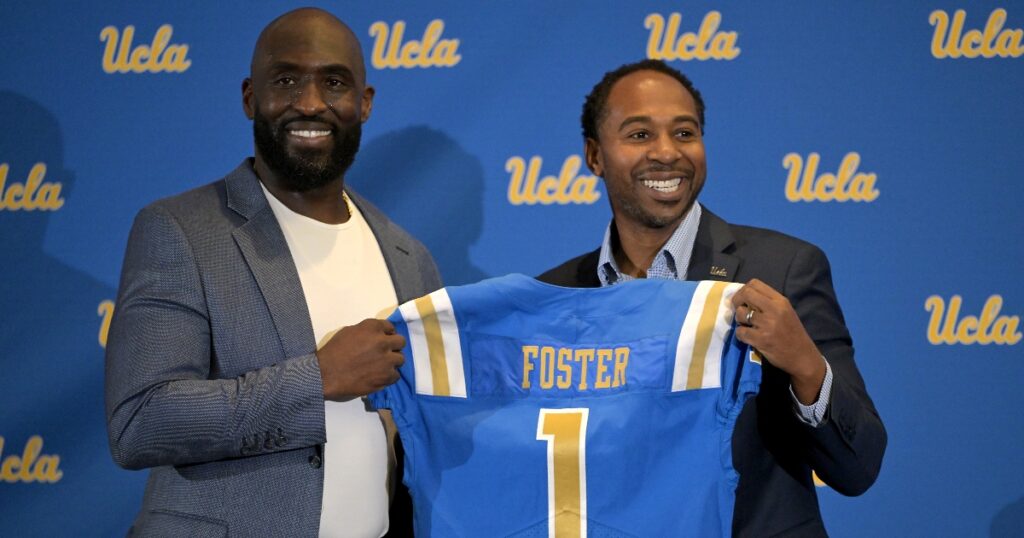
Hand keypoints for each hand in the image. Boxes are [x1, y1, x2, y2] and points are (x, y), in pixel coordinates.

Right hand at [316, 319, 405, 400]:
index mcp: (372, 327)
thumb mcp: (348, 332)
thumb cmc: (333, 352)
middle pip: (400, 342)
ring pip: (401, 359)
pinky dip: (389, 376)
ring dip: (392, 362)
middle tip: (385, 353)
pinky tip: (379, 377)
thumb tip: (375, 336)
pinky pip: (396, 375)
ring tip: (381, 367)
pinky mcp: (387, 376)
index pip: (390, 327)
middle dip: (393, 347)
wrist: (326, 374)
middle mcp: (383, 341)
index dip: (386, 334)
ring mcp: (387, 359)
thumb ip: (366, 332)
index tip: (383, 340)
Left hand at [731, 279, 825, 403]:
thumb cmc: (792, 333)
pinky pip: (740, 331)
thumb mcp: (785, 312)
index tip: (742, 299)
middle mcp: (774, 309)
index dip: (743, 290)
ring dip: (739, 319)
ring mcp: (767, 324)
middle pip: (746, 294)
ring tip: (746, 325)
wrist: (802, 356)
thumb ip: (768, 303)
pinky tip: (747, 336)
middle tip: (739, 310)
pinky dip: (740, 334)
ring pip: (741, 313)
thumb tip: (743, 296)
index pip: (755, 284)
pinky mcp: (761, 340)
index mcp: (780, 301)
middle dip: (737, 301)